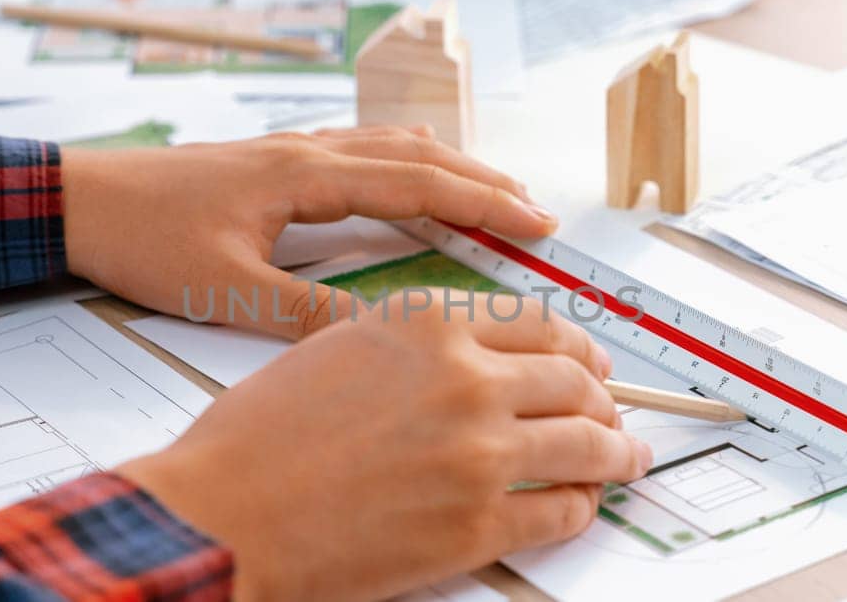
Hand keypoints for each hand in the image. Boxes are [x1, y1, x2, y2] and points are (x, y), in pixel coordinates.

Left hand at [60, 126, 556, 339]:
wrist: (76, 199)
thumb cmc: (141, 240)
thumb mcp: (225, 290)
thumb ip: (305, 315)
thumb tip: (381, 338)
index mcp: (304, 177)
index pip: (418, 184)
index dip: (484, 205)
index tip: (536, 224)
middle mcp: (306, 153)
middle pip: (417, 157)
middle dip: (484, 184)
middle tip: (539, 212)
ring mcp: (288, 151)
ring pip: (389, 147)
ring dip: (449, 168)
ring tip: (494, 190)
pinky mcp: (270, 161)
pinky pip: (358, 151)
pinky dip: (404, 162)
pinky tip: (408, 172)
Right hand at [116, 294, 653, 600]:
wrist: (221, 515)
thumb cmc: (253, 440)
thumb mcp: (332, 348)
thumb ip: (407, 345)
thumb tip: (459, 358)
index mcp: (426, 324)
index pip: (537, 322)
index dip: (575, 343)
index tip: (587, 358)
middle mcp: (465, 378)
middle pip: (574, 378)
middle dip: (604, 398)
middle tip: (613, 410)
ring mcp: (479, 453)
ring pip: (586, 443)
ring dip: (615, 452)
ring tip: (625, 458)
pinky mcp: (477, 525)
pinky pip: (560, 512)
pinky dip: (581, 509)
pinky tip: (581, 506)